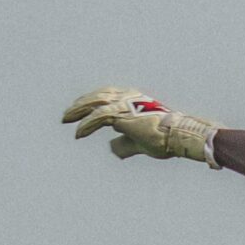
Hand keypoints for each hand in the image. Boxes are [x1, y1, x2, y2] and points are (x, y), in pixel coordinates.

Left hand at [62, 88, 221, 166]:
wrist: (178, 135)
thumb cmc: (165, 139)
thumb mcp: (139, 141)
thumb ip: (125, 143)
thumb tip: (112, 149)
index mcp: (134, 99)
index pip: (107, 95)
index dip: (92, 100)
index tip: (80, 108)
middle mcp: (128, 97)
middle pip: (97, 96)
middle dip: (81, 104)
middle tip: (67, 114)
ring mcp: (124, 104)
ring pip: (94, 103)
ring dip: (78, 111)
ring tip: (66, 119)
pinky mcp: (122, 114)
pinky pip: (97, 117)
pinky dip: (86, 125)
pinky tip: (78, 134)